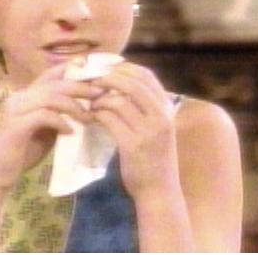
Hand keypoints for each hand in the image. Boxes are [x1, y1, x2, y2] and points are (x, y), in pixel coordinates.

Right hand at [0, 63, 102, 190]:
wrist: (0, 173)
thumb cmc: (26, 150)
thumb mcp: (48, 127)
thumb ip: (61, 112)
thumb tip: (89, 103)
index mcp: (27, 94)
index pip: (52, 73)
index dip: (73, 69)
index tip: (96, 73)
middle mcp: (19, 96)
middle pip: (55, 83)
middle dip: (80, 87)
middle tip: (100, 94)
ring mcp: (15, 109)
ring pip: (51, 97)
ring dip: (74, 106)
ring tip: (88, 118)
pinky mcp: (14, 124)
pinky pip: (44, 115)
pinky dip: (60, 121)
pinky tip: (70, 132)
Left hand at [90, 63, 180, 199]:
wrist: (159, 190)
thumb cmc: (155, 157)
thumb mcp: (158, 127)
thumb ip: (147, 106)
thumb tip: (122, 81)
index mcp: (167, 109)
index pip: (147, 76)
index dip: (125, 67)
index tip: (107, 67)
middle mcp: (161, 117)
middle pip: (133, 84)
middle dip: (109, 78)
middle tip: (92, 80)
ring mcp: (148, 131)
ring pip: (119, 101)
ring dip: (100, 98)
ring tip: (90, 101)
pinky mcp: (133, 145)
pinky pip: (110, 120)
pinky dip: (97, 114)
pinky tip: (91, 116)